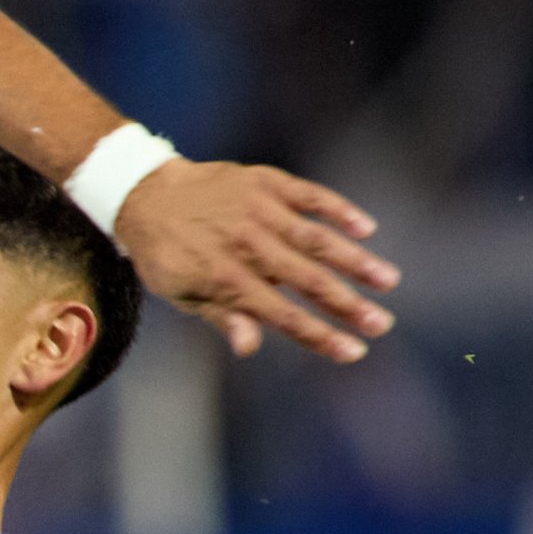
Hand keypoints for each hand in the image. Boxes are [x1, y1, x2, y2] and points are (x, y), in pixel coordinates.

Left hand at [111, 159, 399, 362]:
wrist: (144, 193)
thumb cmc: (165, 254)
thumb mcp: (180, 293)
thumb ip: (221, 317)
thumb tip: (249, 348)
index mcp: (226, 279)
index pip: (283, 315)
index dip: (320, 336)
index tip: (354, 352)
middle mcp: (247, 245)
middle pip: (308, 279)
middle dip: (349, 305)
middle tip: (382, 324)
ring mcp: (259, 210)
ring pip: (317, 238)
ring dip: (356, 261)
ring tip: (388, 280)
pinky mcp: (266, 182)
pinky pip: (310, 195)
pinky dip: (339, 210)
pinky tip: (367, 228)